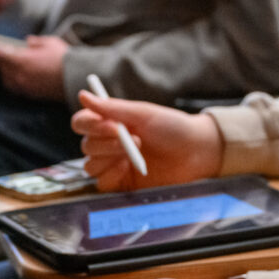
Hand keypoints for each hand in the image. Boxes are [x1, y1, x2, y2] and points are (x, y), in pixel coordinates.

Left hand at [0, 35, 69, 99]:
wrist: (75, 78)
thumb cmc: (63, 58)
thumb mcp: (50, 43)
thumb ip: (36, 42)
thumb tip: (28, 42)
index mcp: (21, 60)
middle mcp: (19, 75)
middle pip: (0, 66)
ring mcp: (24, 86)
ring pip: (6, 77)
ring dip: (3, 69)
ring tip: (4, 63)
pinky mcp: (30, 93)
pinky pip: (15, 85)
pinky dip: (12, 78)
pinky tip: (16, 74)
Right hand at [72, 91, 221, 190]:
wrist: (196, 152)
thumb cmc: (172, 128)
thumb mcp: (143, 114)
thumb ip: (112, 107)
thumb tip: (83, 95)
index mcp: (111, 123)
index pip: (82, 123)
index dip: (89, 124)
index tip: (111, 126)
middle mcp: (108, 143)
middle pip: (85, 145)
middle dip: (106, 143)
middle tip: (134, 139)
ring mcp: (114, 164)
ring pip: (89, 165)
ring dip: (108, 158)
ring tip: (134, 153)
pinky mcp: (122, 183)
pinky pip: (101, 183)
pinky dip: (110, 175)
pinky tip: (126, 168)